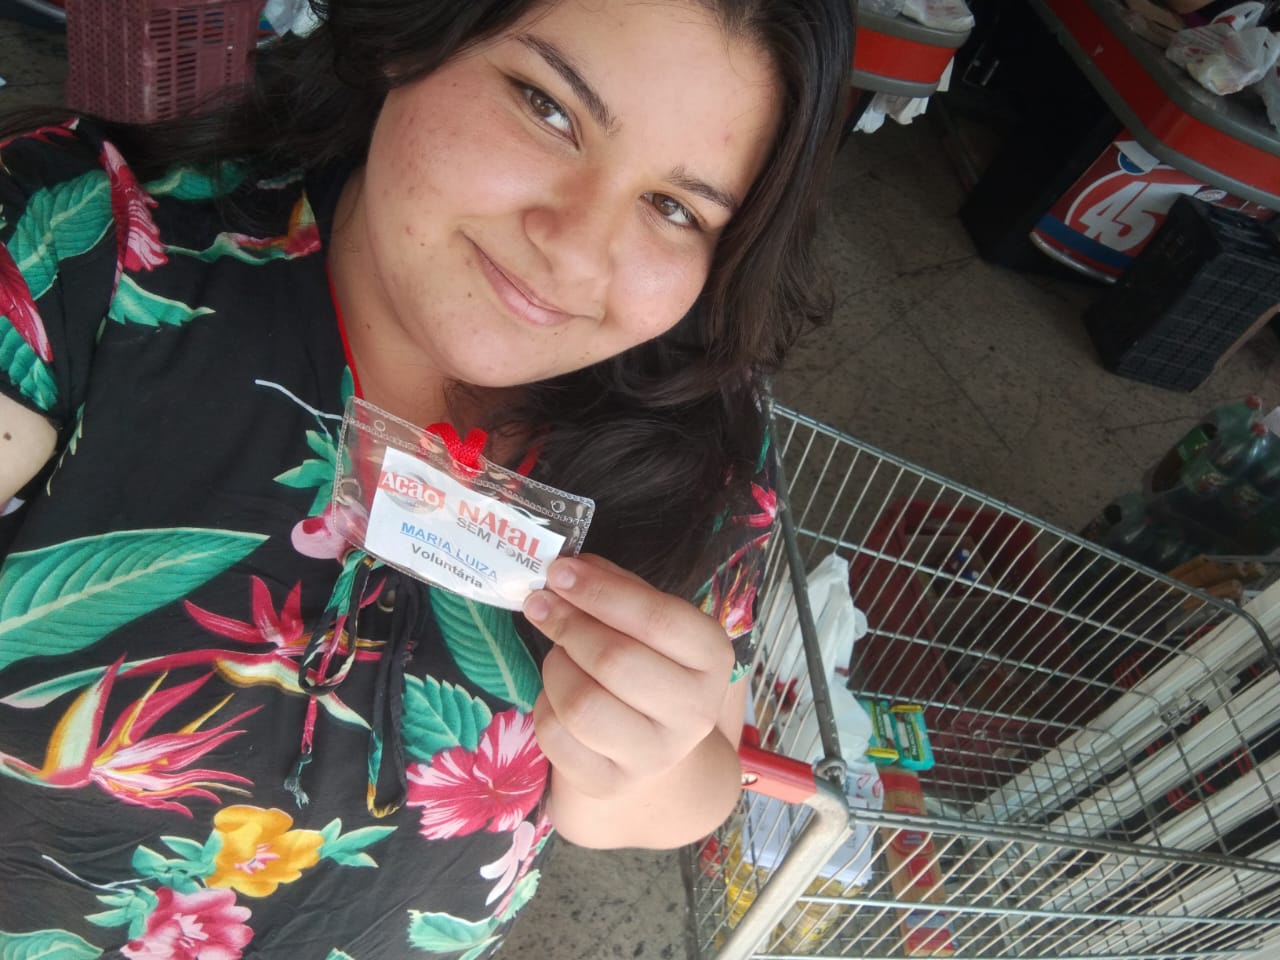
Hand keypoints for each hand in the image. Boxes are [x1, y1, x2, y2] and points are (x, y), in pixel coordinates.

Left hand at [523, 554, 736, 799]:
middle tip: (541, 604)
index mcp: (712, 658)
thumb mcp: (650, 621)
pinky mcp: (610, 782)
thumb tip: (568, 568)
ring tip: (558, 654)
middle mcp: (695, 712)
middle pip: (615, 661)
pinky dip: (544, 704)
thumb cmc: (649, 663)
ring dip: (555, 666)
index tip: (559, 571)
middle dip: (568, 625)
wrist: (653, 741)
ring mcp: (654, 755)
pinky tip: (556, 694)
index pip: (658, 619)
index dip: (601, 592)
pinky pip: (555, 736)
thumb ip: (617, 588)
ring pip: (581, 703)